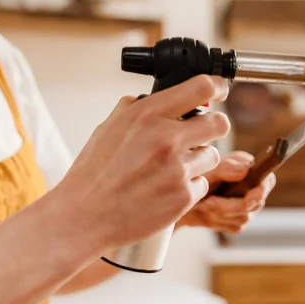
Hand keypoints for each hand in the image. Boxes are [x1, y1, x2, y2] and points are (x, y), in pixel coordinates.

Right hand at [53, 75, 230, 250]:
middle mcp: (166, 138)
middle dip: (214, 127)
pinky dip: (188, 187)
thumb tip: (152, 97)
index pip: (201, 87)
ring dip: (198, 161)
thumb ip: (134, 109)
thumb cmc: (92, 174)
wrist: (85, 216)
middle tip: (202, 134)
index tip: (220, 89)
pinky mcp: (183, 196)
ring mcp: (178, 169)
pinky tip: (165, 190)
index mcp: (147, 115)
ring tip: (171, 169)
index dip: (217, 87)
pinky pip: (201, 184)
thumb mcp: (107, 128)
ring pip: (212, 156)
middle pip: (220, 123)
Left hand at [176, 151, 275, 232]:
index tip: (247, 199)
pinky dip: (219, 221)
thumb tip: (245, 170)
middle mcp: (253, 188)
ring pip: (243, 218)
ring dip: (220, 213)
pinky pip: (235, 226)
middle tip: (209, 201)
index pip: (267, 181)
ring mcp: (249, 206)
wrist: (182, 200)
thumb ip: (226, 168)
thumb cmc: (195, 179)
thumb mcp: (208, 171)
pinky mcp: (240, 220)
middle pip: (254, 204)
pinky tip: (207, 212)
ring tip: (204, 204)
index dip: (261, 191)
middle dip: (229, 206)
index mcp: (249, 169)